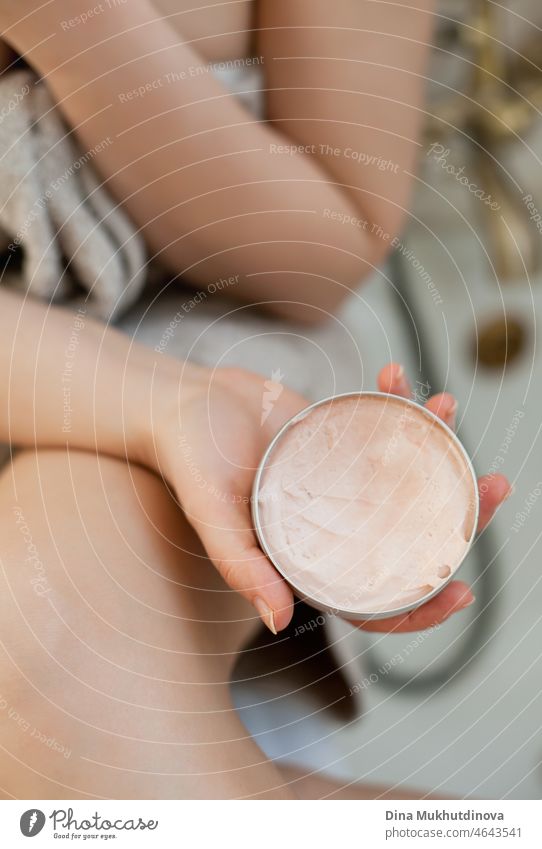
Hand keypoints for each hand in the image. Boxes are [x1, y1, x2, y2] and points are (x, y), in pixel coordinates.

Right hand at [148, 362, 510, 634]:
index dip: (420, 607)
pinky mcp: (337, 436)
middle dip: (459, 515)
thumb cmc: (190, 462)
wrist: (182, 403)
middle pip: (407, 534)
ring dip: (438, 446)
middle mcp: (333, 523)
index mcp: (307, 557)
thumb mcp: (211, 513)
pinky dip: (394, 401)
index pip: (371, 599)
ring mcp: (340, 479)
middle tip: (495, 486)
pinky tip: (399, 376)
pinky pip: (378, 424)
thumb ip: (241, 564)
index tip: (465, 593)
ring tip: (448, 405)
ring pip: (404, 476)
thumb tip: (280, 620)